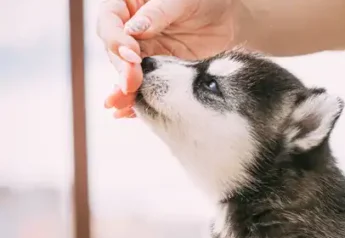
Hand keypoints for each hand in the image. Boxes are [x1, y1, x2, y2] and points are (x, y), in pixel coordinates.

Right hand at [97, 0, 237, 117]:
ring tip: (120, 105)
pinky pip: (145, 83)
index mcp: (127, 3)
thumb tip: (133, 31)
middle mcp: (130, 27)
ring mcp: (143, 49)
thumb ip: (157, 14)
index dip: (117, 40)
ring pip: (126, 71)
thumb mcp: (180, 0)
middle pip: (115, 50)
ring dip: (124, 89)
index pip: (110, 22)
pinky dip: (139, 97)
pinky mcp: (158, 67)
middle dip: (122, 69)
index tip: (131, 55)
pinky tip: (129, 112)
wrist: (227, 15)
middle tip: (129, 86)